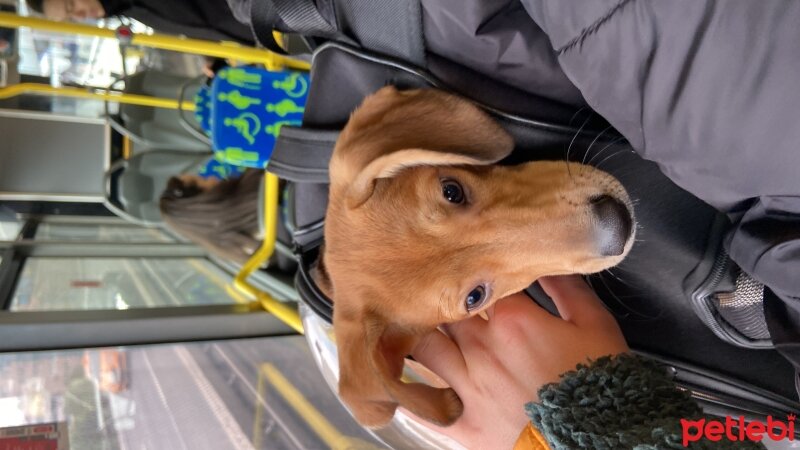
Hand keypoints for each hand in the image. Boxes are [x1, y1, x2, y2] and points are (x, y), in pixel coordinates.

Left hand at [408, 275, 629, 448]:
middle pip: (440, 309)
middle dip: (435, 298)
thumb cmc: (600, 385)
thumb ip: (566, 286)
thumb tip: (546, 260)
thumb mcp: (595, 324)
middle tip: (429, 291)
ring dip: (417, 336)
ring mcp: (468, 386)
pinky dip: (407, 388)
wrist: (597, 442)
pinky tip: (398, 377)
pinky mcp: (463, 423)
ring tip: (411, 328)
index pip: (475, 279)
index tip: (464, 265)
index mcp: (512, 318)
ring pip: (422, 347)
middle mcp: (481, 348)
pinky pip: (419, 403)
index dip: (468, 270)